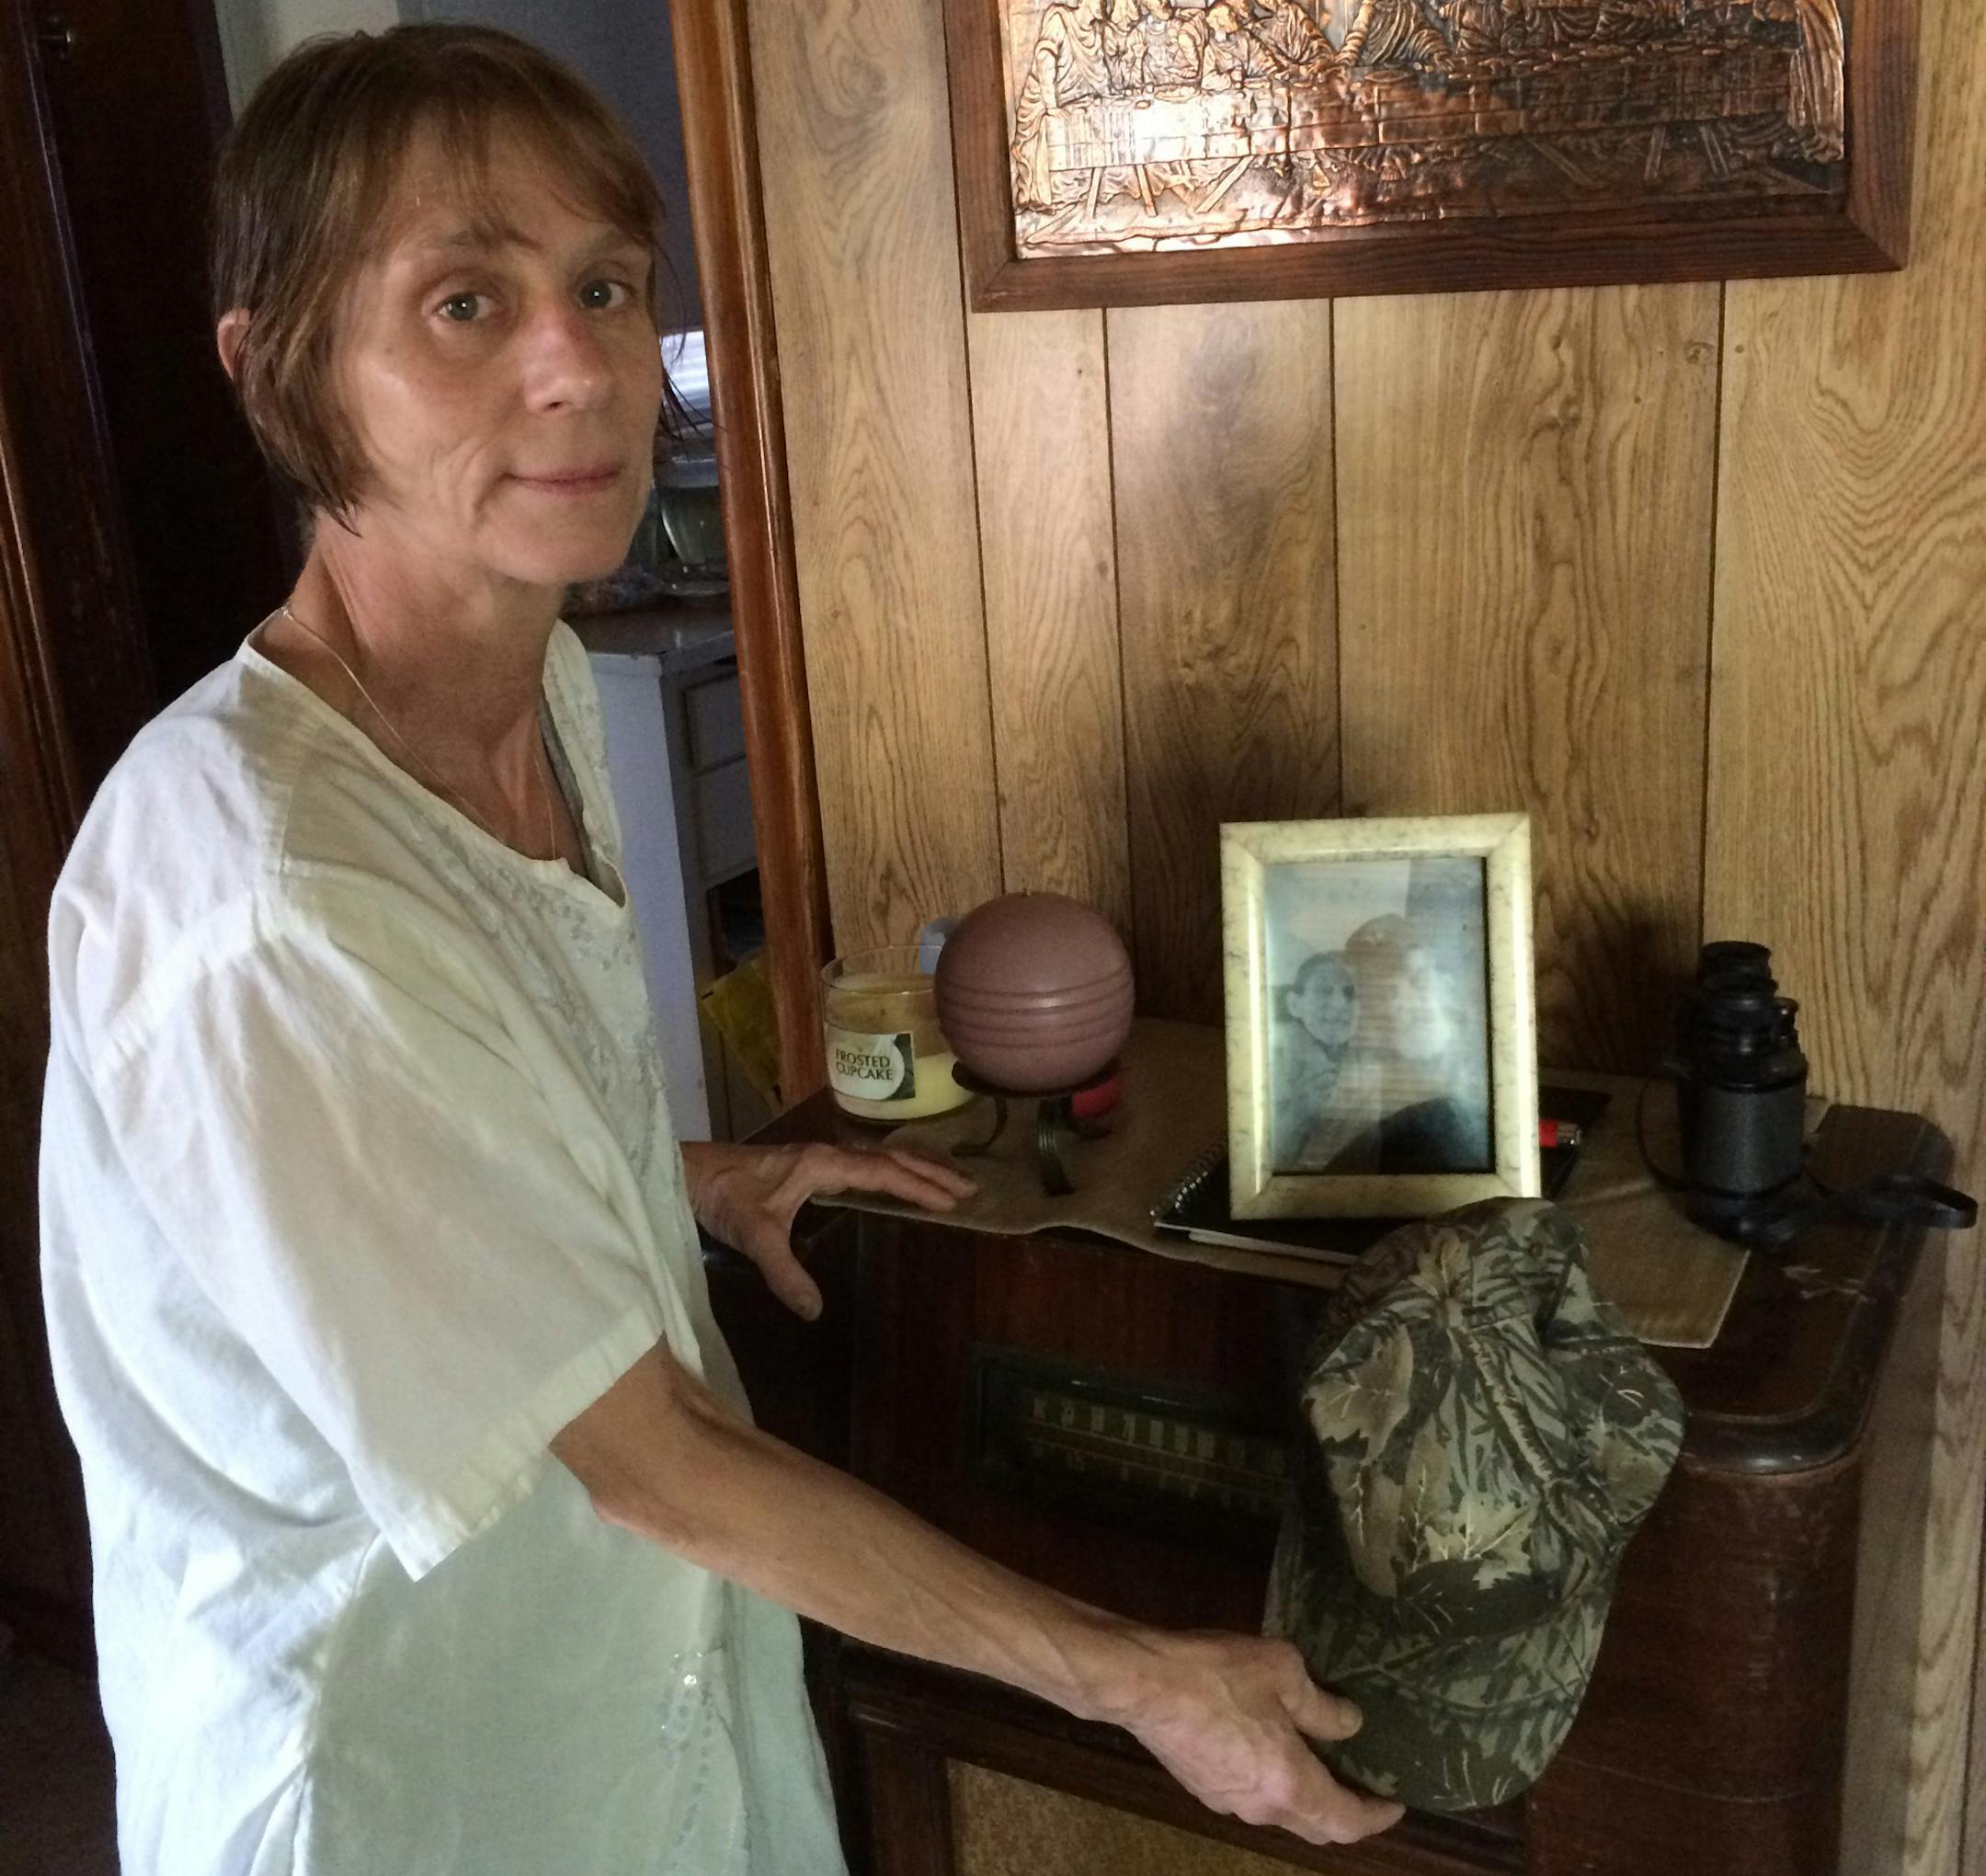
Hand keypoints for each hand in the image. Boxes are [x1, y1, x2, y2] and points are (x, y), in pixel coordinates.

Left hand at [679, 1141, 975, 1318]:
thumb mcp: (756, 1237)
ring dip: (914, 1167)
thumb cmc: (724, 1198)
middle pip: (891, 1158)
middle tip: (970, 1188)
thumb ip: (785, 1273)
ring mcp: (818, 1155)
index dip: (921, 1187)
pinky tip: (895, 1181)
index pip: (884, 1174)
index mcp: (823, 1163)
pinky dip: (891, 1169)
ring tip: (947, 1180)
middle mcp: (827, 1153)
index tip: (955, 1201)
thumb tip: (815, 1312)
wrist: (689, 1173)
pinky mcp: (809, 1163)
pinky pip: (864, 1162)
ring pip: (879, 1156)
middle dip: (931, 1172)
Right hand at [1114, 1629, 1403, 1846]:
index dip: (1377, 1817)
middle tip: (1362, 1784)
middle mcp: (1263, 1807)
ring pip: (1281, 1813)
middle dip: (1344, 1813)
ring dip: (1305, 1796)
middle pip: (1317, 1827)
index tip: (1396, 1803)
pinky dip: (1272, 1783)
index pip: (1348, 1822)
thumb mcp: (1283, 1672)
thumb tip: (1350, 1724)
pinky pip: (1251, 1795)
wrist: (1141, 1684)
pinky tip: (1265, 1746)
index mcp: (1291, 1785)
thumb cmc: (1218, 1675)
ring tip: (1316, 1760)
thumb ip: (1323, 1705)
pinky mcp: (1201, 1787)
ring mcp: (1228, 1801)